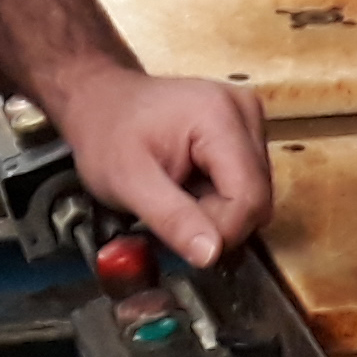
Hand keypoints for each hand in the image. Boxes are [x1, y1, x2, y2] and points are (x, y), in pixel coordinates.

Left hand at [42, 62, 271, 269]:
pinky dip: (219, 198)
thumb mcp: (128, 181)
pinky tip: (190, 186)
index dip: (220, 231)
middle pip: (257, 198)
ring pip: (255, 196)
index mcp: (219, 116)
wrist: (100, 103)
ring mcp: (247, 119)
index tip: (183, 236)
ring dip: (218, 211)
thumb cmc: (108, 132)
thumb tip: (211, 254)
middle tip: (174, 212)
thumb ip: (172, 218)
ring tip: (178, 195)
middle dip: (217, 221)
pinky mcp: (244, 133)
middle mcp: (243, 111)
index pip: (249, 198)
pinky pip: (246, 186)